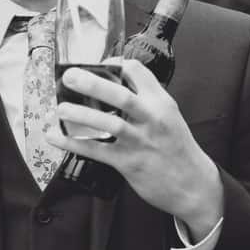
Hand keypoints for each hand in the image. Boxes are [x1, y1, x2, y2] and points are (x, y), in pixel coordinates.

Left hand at [45, 60, 222, 236]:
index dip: (115, 64)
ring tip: (61, 109)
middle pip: (120, 95)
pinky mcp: (128, 163)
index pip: (138, 72)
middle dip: (92, 84)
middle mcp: (152, 119)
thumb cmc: (178, 149)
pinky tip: (56, 136)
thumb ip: (146, 102)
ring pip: (109, 123)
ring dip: (81, 115)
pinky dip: (73, 143)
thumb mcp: (170, 117)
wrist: (193, 184)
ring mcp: (140, 141)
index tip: (99, 65)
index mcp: (162, 103)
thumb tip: (115, 88)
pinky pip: (96, 150)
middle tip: (70, 77)